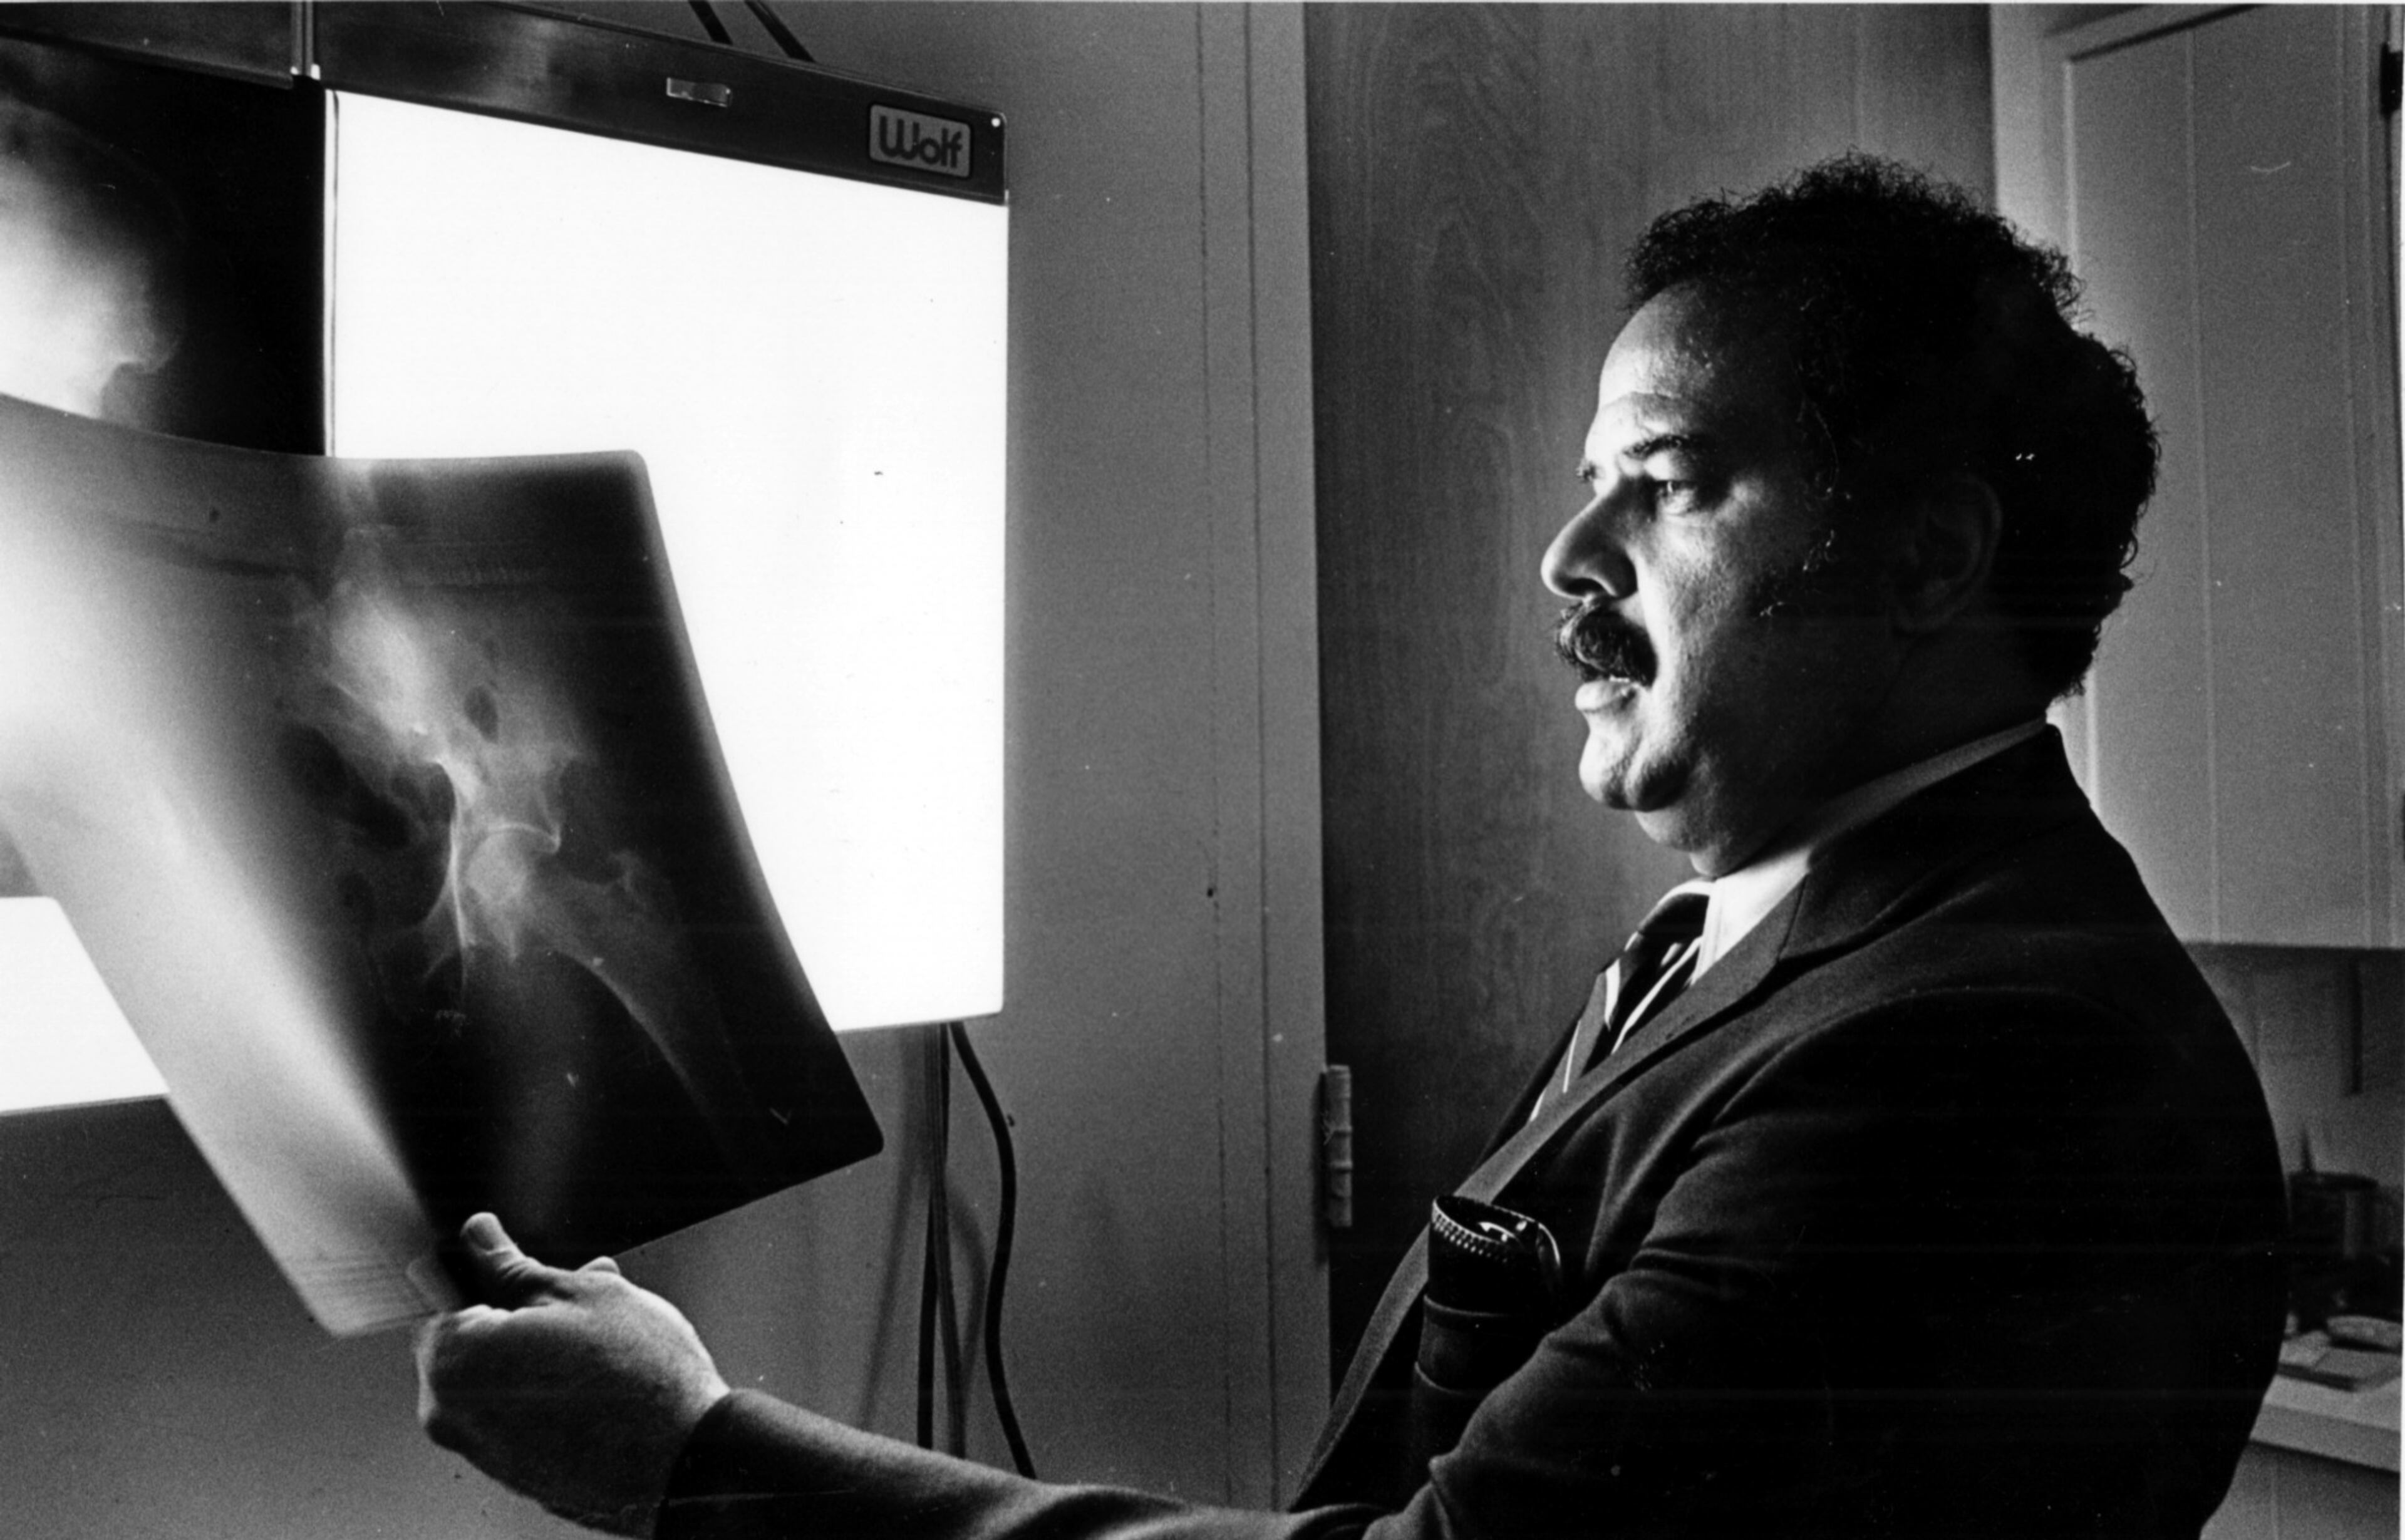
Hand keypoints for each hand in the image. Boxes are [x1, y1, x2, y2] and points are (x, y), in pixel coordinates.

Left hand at [414, 1213, 731, 1535]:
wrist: (686, 1458)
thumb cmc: (640, 1378)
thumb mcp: (580, 1294)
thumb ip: (512, 1266)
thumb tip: (479, 1237)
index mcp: (455, 1362)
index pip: (436, 1296)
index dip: (480, 1272)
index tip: (508, 1263)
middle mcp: (454, 1416)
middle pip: (465, 1341)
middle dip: (513, 1314)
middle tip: (570, 1302)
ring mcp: (484, 1453)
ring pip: (493, 1380)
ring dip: (531, 1354)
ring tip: (594, 1340)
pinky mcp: (517, 1475)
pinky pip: (514, 1419)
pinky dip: (542, 1396)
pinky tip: (593, 1380)